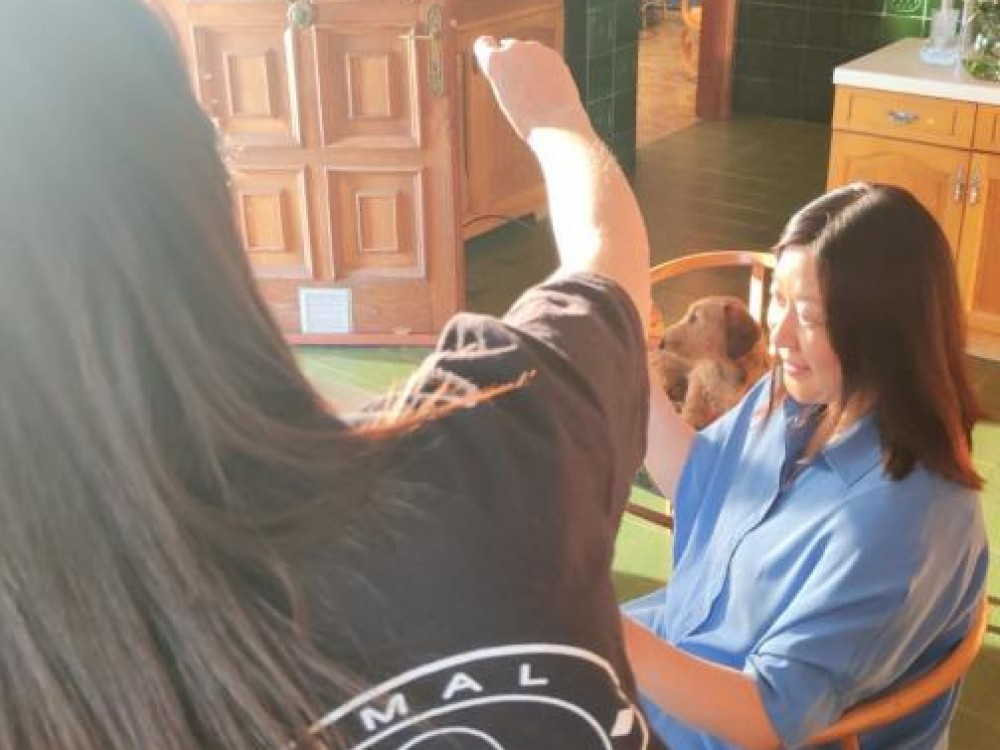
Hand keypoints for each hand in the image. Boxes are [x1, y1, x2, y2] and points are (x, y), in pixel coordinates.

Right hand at [472, 36, 590, 141]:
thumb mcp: (505, 97)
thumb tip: (516, 65)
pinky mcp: (552, 54)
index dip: (487, 51)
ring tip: (536, 91)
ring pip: (527, 53)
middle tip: (519, 85)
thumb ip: (506, 75)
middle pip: (508, 47)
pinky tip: (549, 88)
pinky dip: (545, 69)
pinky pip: (543, 59)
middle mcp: (512, 49)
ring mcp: (534, 49)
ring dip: (529, 64)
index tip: (494, 60)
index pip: (483, 44)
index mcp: (493, 62)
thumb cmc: (525, 118)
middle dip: (512, 60)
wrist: (554, 123)